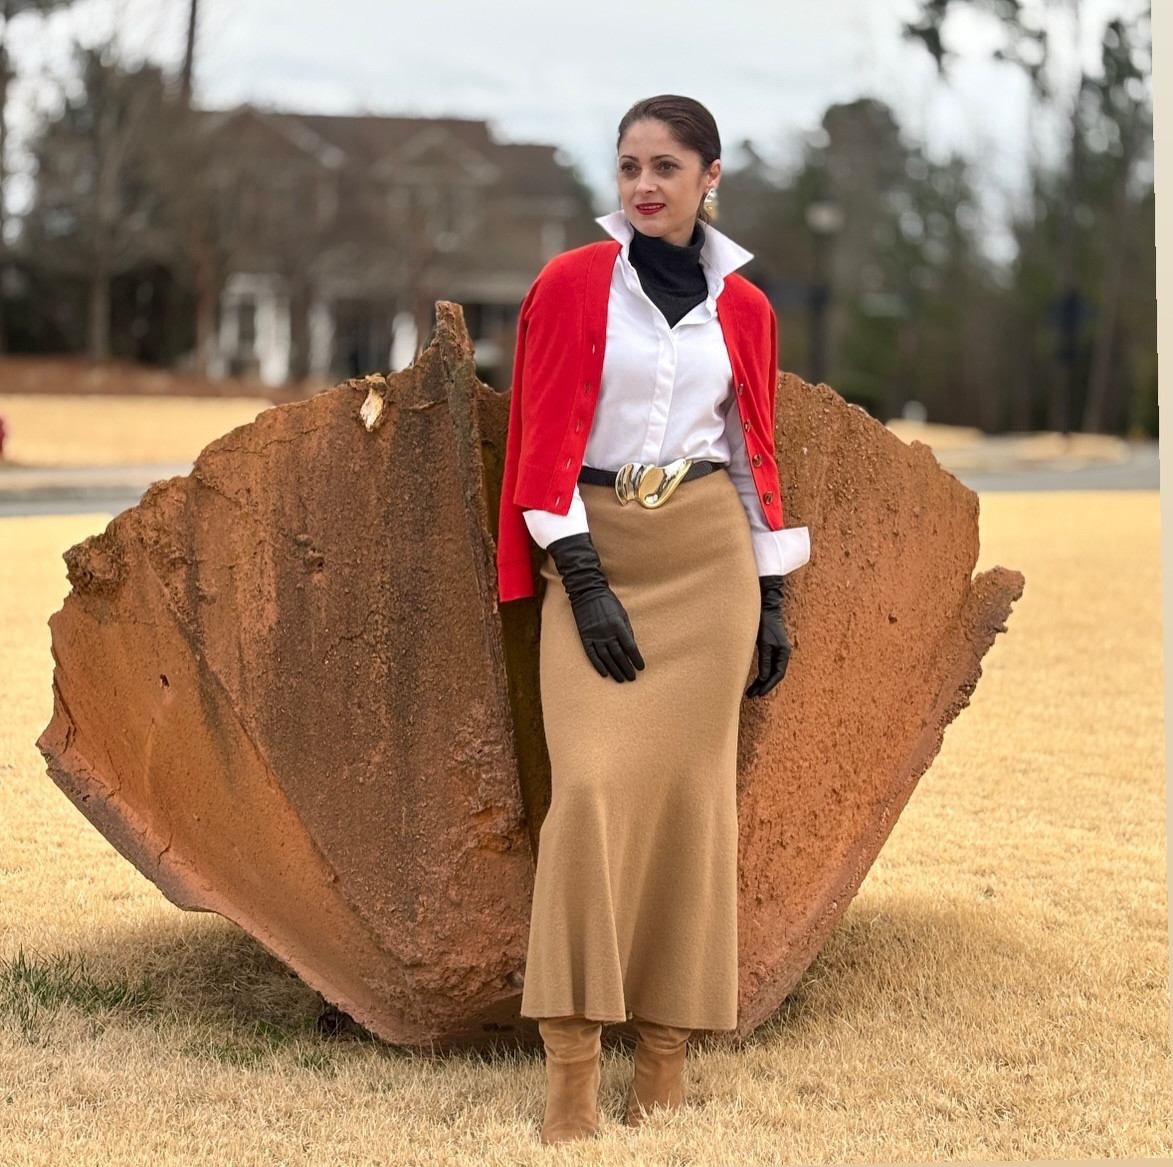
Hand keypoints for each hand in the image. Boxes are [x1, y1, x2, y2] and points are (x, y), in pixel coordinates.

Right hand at [547, 533, 644, 682]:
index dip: (636, 659)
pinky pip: (592, 654)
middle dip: (626, 668)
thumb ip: (627, 630)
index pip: (630, 647)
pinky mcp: (585, 637)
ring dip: (614, 670)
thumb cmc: (608, 602)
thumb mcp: (622, 613)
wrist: (587, 593)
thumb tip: (632, 647)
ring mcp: (595, 635)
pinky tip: (605, 673)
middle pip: (619, 655)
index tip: (641, 668)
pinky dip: (598, 665)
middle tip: (632, 678)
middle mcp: (607, 632)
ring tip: (621, 679)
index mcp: (618, 625)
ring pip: (606, 658)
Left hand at [746, 575, 790, 697]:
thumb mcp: (764, 643)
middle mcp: (782, 654)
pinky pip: (767, 665)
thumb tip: (764, 678)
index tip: (759, 693)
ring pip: (770, 671)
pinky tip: (754, 679)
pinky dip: (761, 673)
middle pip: (773, 675)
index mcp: (783, 653)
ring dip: (761, 681)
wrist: (765, 609)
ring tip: (750, 691)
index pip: (778, 674)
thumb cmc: (764, 624)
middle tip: (751, 695)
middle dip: (763, 686)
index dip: (768, 685)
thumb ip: (765, 660)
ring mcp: (777, 651)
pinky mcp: (770, 648)